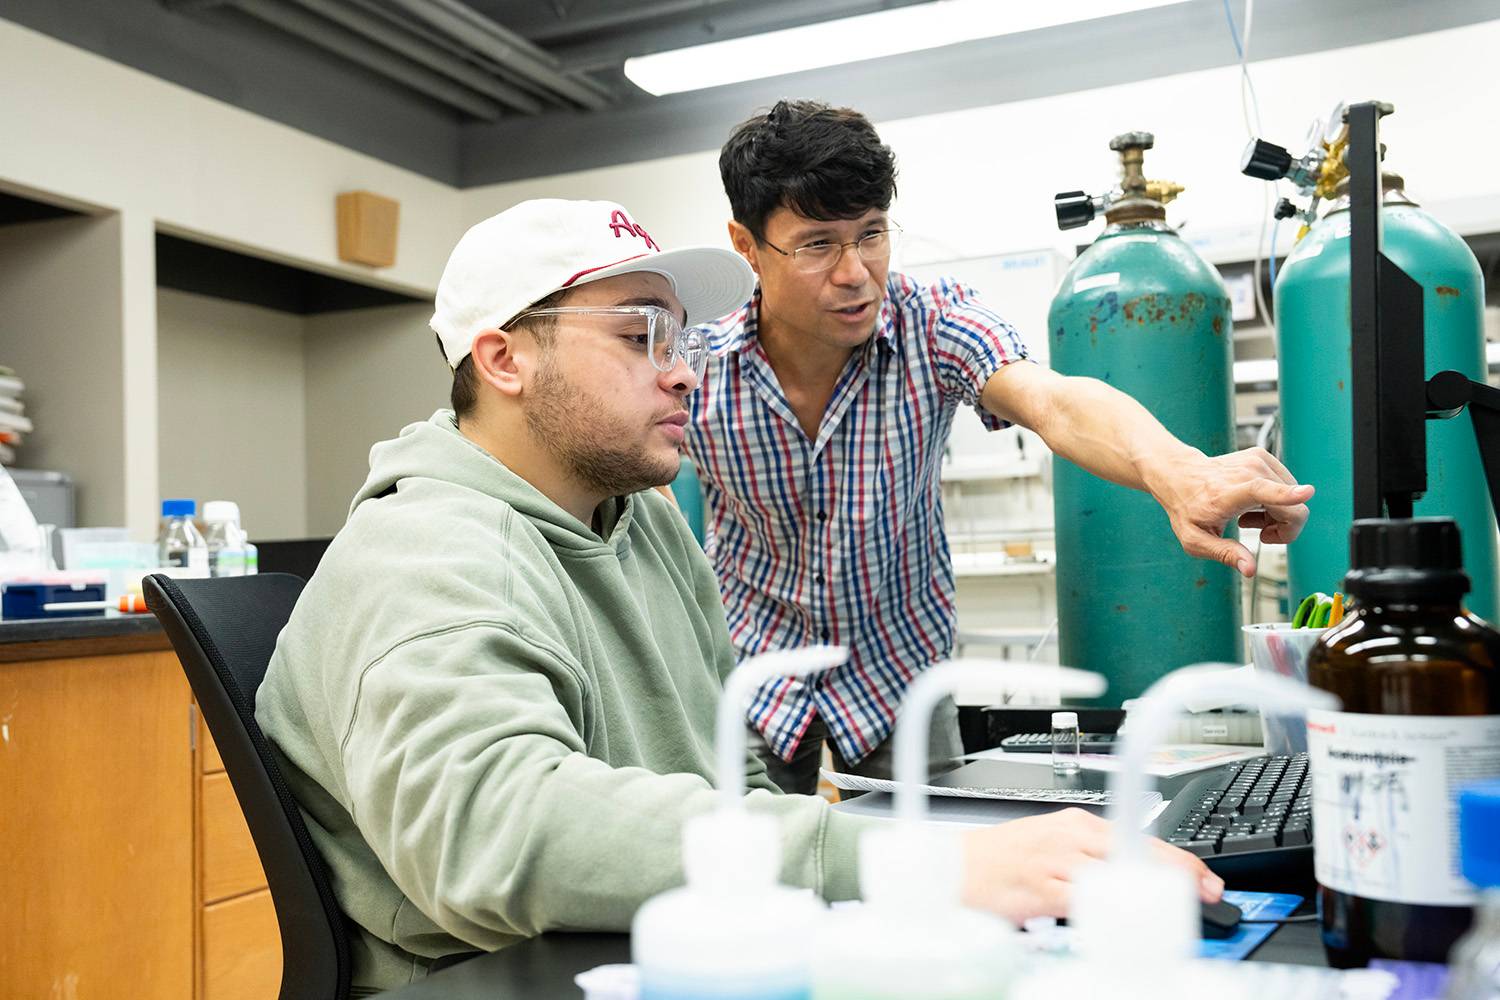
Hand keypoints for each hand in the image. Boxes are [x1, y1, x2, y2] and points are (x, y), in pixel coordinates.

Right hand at [959, 807, 1223, 922]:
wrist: (954, 868)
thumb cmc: (1001, 862)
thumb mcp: (1052, 848)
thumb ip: (1091, 859)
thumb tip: (1135, 879)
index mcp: (1076, 824)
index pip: (1141, 837)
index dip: (1180, 861)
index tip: (1207, 880)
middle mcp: (1071, 836)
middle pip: (1139, 852)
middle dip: (1177, 875)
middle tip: (1207, 894)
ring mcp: (1057, 861)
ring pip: (1119, 873)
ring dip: (1150, 893)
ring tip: (1176, 909)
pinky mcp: (1043, 887)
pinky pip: (1087, 899)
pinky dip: (1112, 910)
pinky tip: (1130, 920)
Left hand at [1144, 446, 1313, 576]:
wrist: (1179, 476)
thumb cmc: (1187, 510)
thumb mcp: (1195, 541)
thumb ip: (1224, 554)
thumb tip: (1250, 570)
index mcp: (1228, 494)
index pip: (1261, 492)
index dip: (1287, 495)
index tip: (1306, 493)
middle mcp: (1245, 472)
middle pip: (1291, 507)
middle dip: (1285, 529)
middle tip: (1258, 534)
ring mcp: (1256, 461)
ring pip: (1294, 500)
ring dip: (1278, 516)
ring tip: (1247, 517)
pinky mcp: (1263, 457)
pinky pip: (1287, 487)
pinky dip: (1276, 501)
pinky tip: (1252, 505)